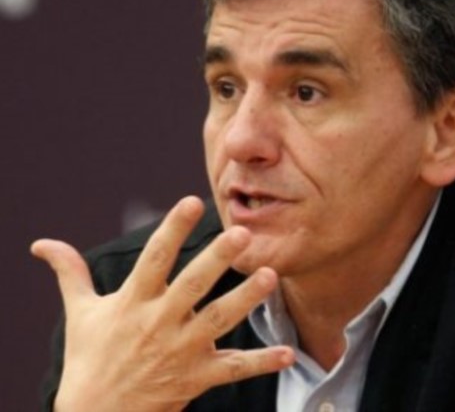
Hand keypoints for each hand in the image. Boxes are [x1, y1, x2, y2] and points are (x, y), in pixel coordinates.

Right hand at [31, 196, 294, 411]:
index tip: (192, 201)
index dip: (173, 228)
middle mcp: (159, 323)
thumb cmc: (90, 359)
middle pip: (192, 285)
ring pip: (219, 321)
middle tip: (242, 234)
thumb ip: (70, 274)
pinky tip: (289, 354)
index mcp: (133, 302)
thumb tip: (42, 245)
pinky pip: (233, 368)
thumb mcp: (80, 313)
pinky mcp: (197, 377)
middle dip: (217, 259)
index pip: (155, 258)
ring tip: (270, 276)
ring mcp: (181, 351)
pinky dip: (262, 362)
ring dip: (246, 299)